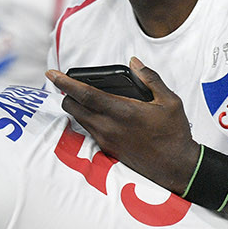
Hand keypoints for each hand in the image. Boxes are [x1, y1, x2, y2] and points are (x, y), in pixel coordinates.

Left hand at [46, 57, 198, 191]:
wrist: (175, 166)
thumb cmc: (174, 133)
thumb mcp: (169, 101)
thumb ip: (150, 78)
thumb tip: (134, 62)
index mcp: (122, 111)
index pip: (84, 94)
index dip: (65, 82)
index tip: (51, 73)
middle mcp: (108, 126)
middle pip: (72, 107)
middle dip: (66, 94)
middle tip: (66, 83)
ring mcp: (105, 139)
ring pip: (78, 119)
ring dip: (75, 106)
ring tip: (80, 95)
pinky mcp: (106, 148)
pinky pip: (88, 130)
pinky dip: (86, 118)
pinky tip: (96, 112)